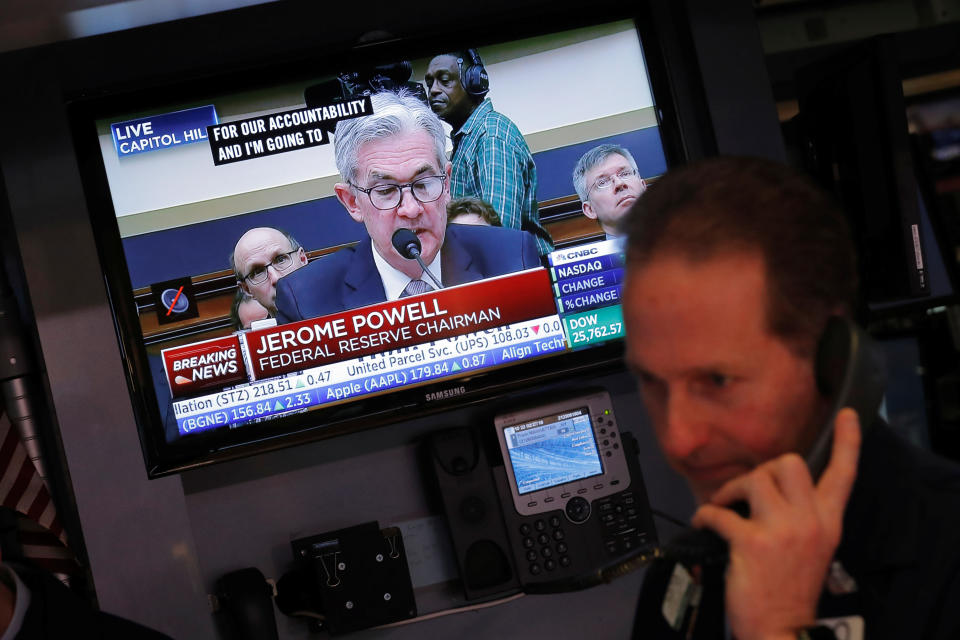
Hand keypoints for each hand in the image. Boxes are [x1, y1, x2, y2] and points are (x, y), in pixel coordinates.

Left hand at [690, 409, 860, 639]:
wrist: (781, 629)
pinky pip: (718, 512)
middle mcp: (810, 522)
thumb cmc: (790, 588)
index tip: (849, 415)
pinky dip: (704, 515)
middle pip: (790, 464)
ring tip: (722, 508)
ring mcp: (782, 532)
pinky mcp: (752, 543)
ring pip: (755, 479)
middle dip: (762, 469)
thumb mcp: (812, 549)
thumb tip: (771, 488)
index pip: (844, 475)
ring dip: (730, 490)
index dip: (848, 442)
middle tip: (747, 491)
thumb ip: (802, 516)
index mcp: (828, 523)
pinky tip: (703, 525)